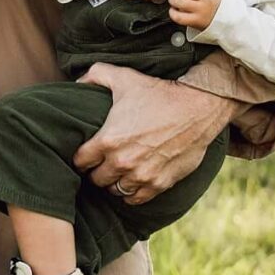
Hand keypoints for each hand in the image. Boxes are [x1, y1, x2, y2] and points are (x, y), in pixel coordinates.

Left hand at [73, 63, 233, 202]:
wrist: (198, 107)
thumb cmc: (159, 92)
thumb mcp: (124, 77)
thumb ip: (95, 75)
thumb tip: (77, 82)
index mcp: (108, 140)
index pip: (80, 161)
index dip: (81, 157)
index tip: (86, 153)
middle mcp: (122, 162)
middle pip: (96, 179)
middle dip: (96, 171)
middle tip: (101, 163)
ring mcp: (142, 175)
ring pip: (115, 191)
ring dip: (114, 182)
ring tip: (117, 172)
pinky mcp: (159, 183)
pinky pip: (136, 199)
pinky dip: (132, 193)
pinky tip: (133, 181)